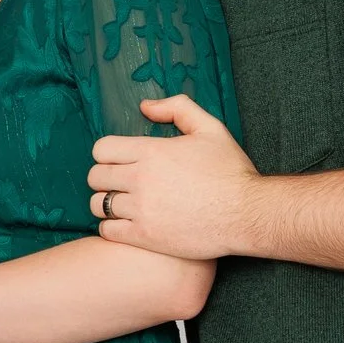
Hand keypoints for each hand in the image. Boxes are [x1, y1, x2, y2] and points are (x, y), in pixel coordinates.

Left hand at [88, 96, 258, 259]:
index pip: (101, 149)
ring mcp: (141, 210)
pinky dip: (110, 226)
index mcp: (151, 152)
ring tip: (121, 203)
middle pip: (95, 176)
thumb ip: (177, 108)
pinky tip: (125, 223)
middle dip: (104, 177)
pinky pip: (107, 230)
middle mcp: (140, 180)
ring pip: (97, 204)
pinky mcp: (145, 236)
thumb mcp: (210, 128)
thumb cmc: (230, 171)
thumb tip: (145, 106)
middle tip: (119, 182)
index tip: (119, 160)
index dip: (107, 153)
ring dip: (105, 202)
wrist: (248, 214)